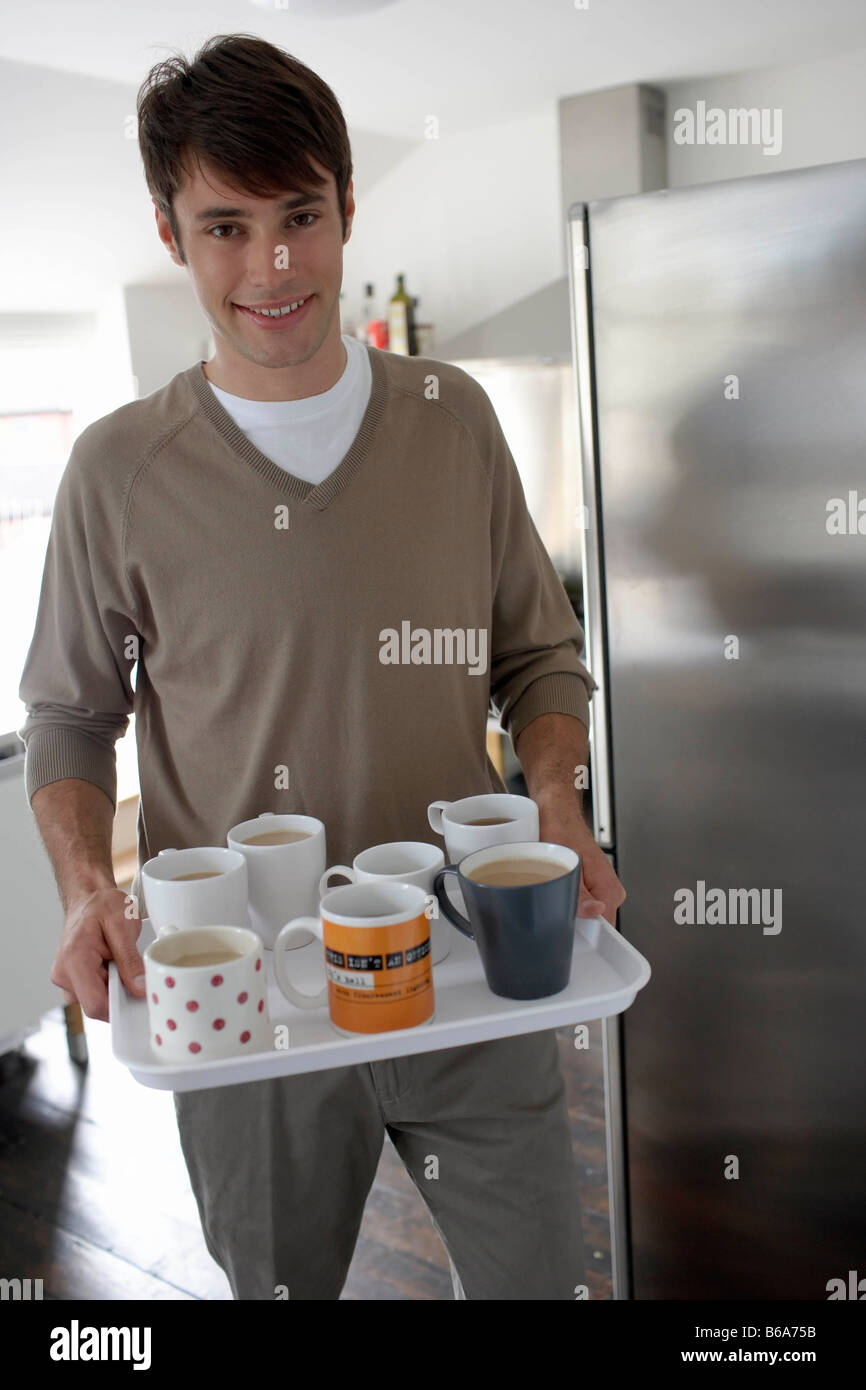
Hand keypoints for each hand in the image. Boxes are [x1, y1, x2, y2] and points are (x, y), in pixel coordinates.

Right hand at [51, 885, 146, 1022]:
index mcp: (74, 960)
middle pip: (96, 1006)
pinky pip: (93, 994)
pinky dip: (107, 985)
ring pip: (96, 1002)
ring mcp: (65, 979)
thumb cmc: (102, 907)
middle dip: (118, 995)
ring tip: (118, 963)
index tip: (139, 996)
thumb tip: (140, 989)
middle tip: (131, 971)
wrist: (89, 898)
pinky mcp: (71, 981)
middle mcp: (63, 974)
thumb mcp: (123, 925)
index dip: (120, 1006)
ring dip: (113, 989)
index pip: (95, 1005)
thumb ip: (130, 960)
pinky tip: (111, 966)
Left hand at [536, 799, 625, 925]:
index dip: (585, 937)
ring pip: (584, 917)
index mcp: (609, 889)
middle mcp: (608, 891)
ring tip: (548, 898)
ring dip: (565, 913)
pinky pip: (579, 905)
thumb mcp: (566, 862)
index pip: (606, 929)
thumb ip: (580, 892)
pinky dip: (564, 903)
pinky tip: (550, 894)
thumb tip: (594, 911)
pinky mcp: (588, 886)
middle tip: (549, 913)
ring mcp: (599, 890)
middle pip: (594, 927)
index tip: (564, 936)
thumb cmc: (560, 830)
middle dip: (572, 925)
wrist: (556, 812)